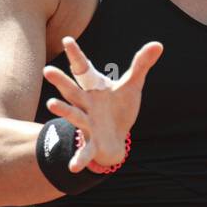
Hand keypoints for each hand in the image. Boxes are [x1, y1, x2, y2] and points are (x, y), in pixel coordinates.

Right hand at [42, 37, 162, 172]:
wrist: (116, 137)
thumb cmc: (119, 108)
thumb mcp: (132, 86)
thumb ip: (141, 65)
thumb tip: (158, 44)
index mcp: (93, 88)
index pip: (83, 68)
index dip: (76, 54)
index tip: (67, 39)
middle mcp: (85, 104)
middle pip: (71, 91)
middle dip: (61, 81)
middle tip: (47, 70)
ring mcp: (87, 123)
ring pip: (73, 115)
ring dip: (63, 111)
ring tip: (51, 104)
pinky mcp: (92, 142)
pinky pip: (85, 151)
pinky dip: (80, 158)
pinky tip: (74, 166)